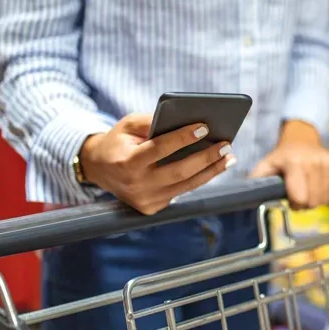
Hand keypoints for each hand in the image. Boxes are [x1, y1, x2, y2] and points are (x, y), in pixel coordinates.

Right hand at [80, 113, 235, 214]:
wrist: (99, 169)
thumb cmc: (119, 141)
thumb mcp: (127, 125)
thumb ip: (151, 121)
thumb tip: (187, 121)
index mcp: (126, 162)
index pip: (159, 149)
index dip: (183, 138)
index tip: (205, 127)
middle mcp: (136, 185)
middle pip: (179, 171)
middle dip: (206, 158)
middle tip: (226, 145)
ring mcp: (145, 200)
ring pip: (186, 185)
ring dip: (211, 171)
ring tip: (229, 157)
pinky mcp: (152, 208)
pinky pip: (181, 192)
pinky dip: (199, 178)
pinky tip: (215, 167)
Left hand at [251, 121, 328, 208]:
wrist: (301, 139)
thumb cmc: (282, 157)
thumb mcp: (266, 166)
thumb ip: (257, 181)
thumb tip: (246, 196)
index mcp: (294, 162)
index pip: (300, 198)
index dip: (295, 204)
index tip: (291, 198)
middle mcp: (314, 161)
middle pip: (313, 201)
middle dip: (306, 204)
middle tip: (300, 194)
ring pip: (326, 198)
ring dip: (317, 199)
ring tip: (309, 188)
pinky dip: (328, 193)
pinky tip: (319, 185)